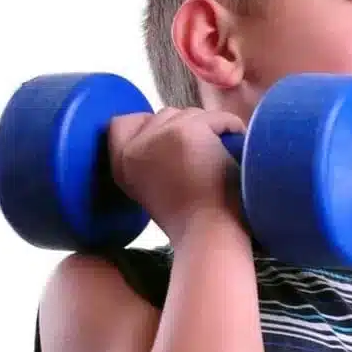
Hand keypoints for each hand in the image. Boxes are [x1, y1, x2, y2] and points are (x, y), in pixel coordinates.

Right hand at [105, 106, 246, 245]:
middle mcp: (133, 150)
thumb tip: (167, 124)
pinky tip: (232, 156)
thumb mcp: (153, 189)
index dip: (149, 126)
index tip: (172, 146)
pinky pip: (217, 117)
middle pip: (164, 116)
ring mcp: (158, 138)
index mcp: (121, 166)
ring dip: (210, 132)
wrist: (208, 237)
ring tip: (216, 164)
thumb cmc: (191, 220)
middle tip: (201, 165)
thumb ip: (149, 158)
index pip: (118, 124)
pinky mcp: (186, 132)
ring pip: (191, 114)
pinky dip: (231, 131)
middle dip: (188, 130)